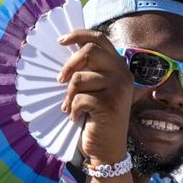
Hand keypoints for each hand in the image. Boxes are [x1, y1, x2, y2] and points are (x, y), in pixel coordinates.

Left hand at [57, 30, 133, 164]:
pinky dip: (73, 110)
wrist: (107, 148)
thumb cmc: (97, 116)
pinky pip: (79, 99)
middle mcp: (122, 74)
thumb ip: (89, 70)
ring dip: (69, 95)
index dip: (78, 34)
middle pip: (89, 51)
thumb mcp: (95, 88)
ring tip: (70, 107)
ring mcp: (118, 89)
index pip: (99, 38)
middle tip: (59, 80)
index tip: (60, 40)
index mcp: (119, 66)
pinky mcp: (109, 105)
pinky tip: (77, 118)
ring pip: (79, 78)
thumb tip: (65, 49)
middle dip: (69, 65)